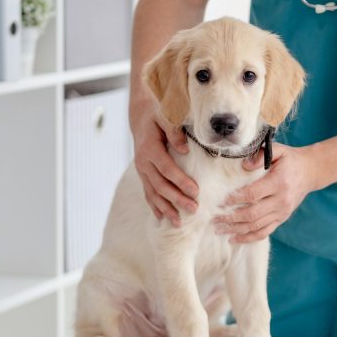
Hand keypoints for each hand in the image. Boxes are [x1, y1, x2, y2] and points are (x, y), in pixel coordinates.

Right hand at [132, 107, 198, 226]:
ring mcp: (141, 170)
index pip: (167, 169)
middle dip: (177, 199)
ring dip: (166, 208)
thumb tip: (185, 149)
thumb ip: (174, 131)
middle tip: (194, 210)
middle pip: (161, 185)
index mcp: (150, 148)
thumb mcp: (165, 115)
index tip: (196, 192)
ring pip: (153, 193)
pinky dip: (155, 206)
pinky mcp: (143, 174)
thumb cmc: (157, 113)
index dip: (181, 182)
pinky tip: (162, 218)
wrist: (140, 115)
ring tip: (179, 222)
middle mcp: (143, 162)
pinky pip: (148, 192)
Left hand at [213, 144, 318, 242]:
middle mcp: (281, 200)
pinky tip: (234, 238)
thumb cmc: (290, 160)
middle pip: (252, 214)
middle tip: (214, 219)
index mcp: (279, 182)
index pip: (253, 194)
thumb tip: (244, 165)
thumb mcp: (279, 150)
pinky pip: (264, 232)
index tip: (221, 201)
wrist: (311, 172)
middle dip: (231, 218)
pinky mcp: (282, 218)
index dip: (235, 199)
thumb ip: (260, 155)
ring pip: (256, 226)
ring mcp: (282, 212)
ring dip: (236, 230)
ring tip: (219, 230)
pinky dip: (248, 238)